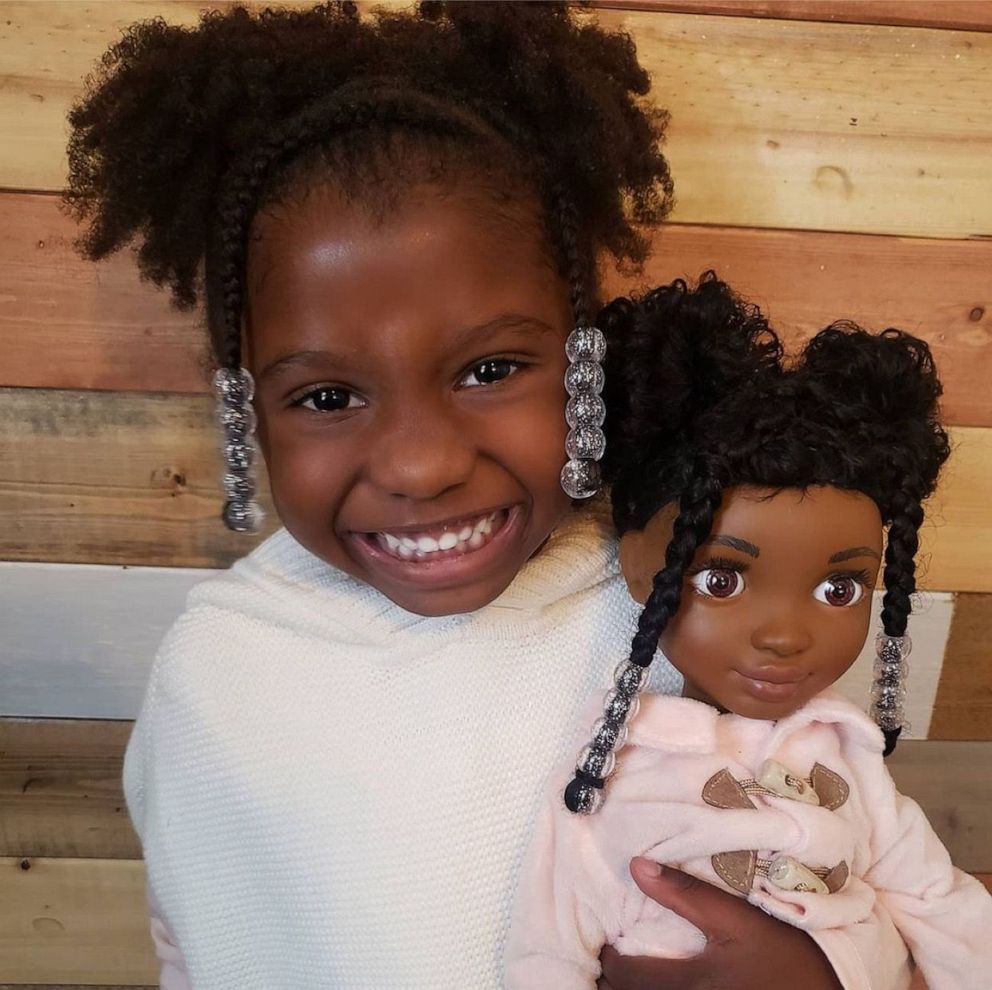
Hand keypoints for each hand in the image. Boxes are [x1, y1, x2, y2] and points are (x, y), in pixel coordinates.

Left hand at [597, 858, 842, 988]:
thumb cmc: (788, 953)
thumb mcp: (739, 919)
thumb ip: (686, 893)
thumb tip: (636, 865)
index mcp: (692, 983)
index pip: (628, 977)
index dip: (609, 960)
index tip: (606, 942)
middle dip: (615, 981)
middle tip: (612, 960)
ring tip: (632, 975)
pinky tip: (663, 984)